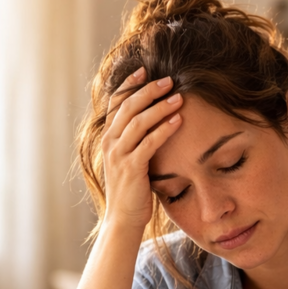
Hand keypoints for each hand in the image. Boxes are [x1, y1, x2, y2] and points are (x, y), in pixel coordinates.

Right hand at [100, 68, 183, 232]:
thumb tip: (154, 121)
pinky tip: (178, 120)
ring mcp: (119, 155)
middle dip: (148, 90)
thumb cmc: (132, 189)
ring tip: (178, 97)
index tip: (144, 70)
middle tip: (168, 80)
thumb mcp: (130, 159)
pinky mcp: (131, 168)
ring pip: (138, 122)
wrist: (124, 218)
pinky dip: (164, 129)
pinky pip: (148, 143)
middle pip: (127, 107)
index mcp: (109, 138)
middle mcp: (110, 143)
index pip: (115, 103)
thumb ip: (136, 140)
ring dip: (160, 107)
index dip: (128, 85)